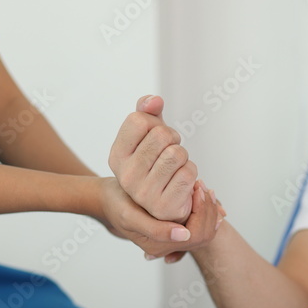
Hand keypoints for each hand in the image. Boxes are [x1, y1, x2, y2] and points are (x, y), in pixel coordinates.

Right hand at [98, 177, 223, 259]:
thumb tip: (185, 235)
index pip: (196, 235)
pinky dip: (201, 206)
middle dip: (208, 209)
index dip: (202, 211)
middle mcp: (167, 246)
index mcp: (159, 246)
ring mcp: (170, 237)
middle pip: (203, 234)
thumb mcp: (130, 216)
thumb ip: (156, 230)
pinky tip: (197, 191)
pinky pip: (196, 221)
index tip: (199, 187)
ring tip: (201, 186)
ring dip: (206, 207)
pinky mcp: (172, 227)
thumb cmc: (115, 204)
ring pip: (203, 228)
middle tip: (204, 186)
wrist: (105, 198)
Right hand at [109, 95, 196, 222]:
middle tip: (170, 153)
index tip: (155, 138)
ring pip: (177, 153)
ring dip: (183, 156)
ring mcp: (144, 194)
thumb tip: (155, 101)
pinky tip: (182, 182)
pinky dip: (191, 172)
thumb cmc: (157, 163)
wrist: (166, 203)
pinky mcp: (164, 206)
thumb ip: (146, 111)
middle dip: (173, 139)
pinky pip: (188, 173)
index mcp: (116, 157)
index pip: (138, 120)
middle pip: (161, 135)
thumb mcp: (148, 134)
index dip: (154, 123)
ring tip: (175, 167)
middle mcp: (125, 176)